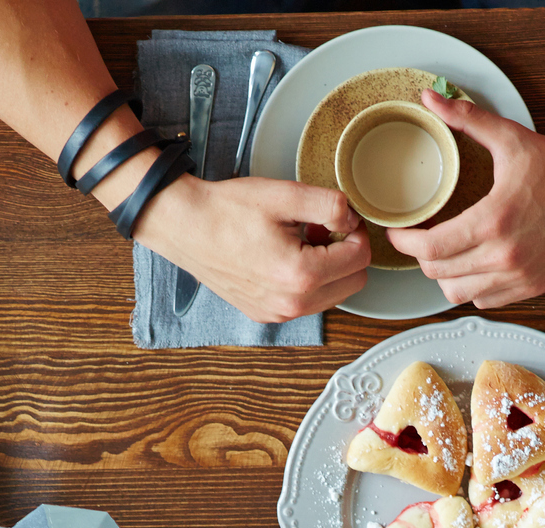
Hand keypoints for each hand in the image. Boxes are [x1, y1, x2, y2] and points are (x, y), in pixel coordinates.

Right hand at [134, 176, 370, 323]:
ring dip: (327, 268)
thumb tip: (353, 218)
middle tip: (320, 228)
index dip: (357, 232)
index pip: (360, 259)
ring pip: (332, 295)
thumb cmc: (227, 210)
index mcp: (301, 275)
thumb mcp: (285, 195)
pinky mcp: (265, 314)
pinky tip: (285, 256)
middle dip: (345, 253)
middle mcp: (291, 303)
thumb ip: (331, 204)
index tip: (340, 217)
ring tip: (300, 240)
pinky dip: (307, 281)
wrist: (184, 226)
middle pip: (353, 283)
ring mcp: (277, 313)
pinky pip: (306, 302)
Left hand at [385, 91, 544, 307]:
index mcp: (493, 220)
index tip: (398, 233)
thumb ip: (466, 118)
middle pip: (437, 273)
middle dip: (420, 257)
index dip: (404, 243)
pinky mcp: (533, 287)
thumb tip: (431, 97)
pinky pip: (485, 301)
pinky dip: (472, 288)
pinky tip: (474, 267)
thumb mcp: (510, 138)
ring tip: (445, 256)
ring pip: (457, 293)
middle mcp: (504, 255)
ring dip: (444, 275)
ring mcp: (519, 276)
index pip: (430, 248)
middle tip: (419, 240)